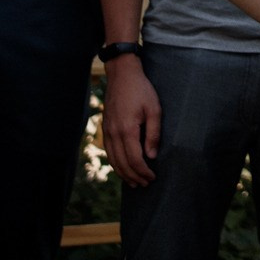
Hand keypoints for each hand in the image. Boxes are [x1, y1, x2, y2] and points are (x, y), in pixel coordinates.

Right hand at [101, 58, 163, 187]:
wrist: (122, 75)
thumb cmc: (141, 90)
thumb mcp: (154, 109)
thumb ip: (154, 133)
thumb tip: (152, 156)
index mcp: (127, 129)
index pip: (135, 159)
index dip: (144, 171)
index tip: (153, 177)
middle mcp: (114, 133)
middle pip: (123, 164)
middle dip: (135, 177)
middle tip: (146, 184)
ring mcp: (108, 131)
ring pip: (113, 160)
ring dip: (124, 174)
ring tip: (134, 183)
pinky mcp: (106, 128)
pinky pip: (109, 152)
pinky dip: (116, 164)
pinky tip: (123, 168)